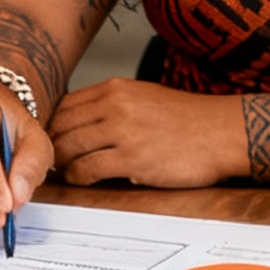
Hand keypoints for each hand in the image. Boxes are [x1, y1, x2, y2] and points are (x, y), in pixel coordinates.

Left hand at [46, 80, 247, 189]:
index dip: (52, 125)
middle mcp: (114, 105)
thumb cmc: (188, 119)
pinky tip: (81, 181)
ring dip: (61, 164)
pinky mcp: (132, 159)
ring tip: (62, 173)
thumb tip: (83, 122)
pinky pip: (88, 169)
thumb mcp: (145, 96)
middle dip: (51, 146)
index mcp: (115, 89)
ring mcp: (122, 132)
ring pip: (69, 148)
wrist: (222, 132)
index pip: (65, 105)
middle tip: (48, 161)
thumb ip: (113, 105)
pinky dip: (78, 177)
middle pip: (61, 126)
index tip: (49, 139)